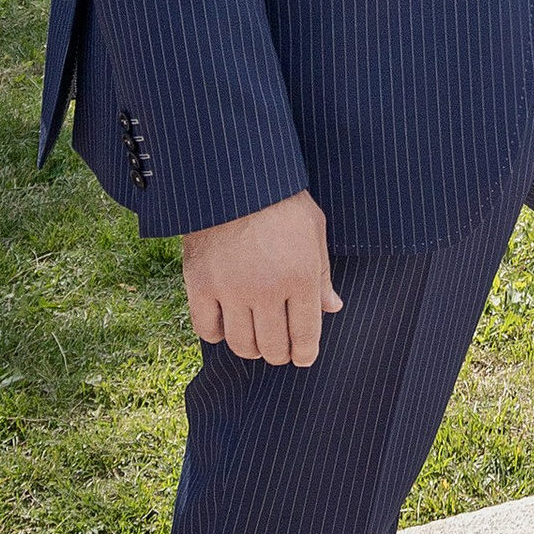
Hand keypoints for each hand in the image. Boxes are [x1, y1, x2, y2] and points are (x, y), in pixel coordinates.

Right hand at [182, 190, 342, 363]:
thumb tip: (333, 307)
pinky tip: (226, 323)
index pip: (305, 334)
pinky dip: (217, 333)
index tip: (303, 357)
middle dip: (280, 354)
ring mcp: (231, 289)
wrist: (232, 176)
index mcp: (300, 276)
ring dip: (251, 348)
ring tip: (255, 339)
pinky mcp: (200, 284)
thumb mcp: (313, 230)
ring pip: (242, 345)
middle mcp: (266, 289)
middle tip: (279, 349)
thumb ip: (322, 274)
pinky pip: (207, 330)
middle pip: (273, 346)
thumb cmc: (280, 199)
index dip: (305, 353)